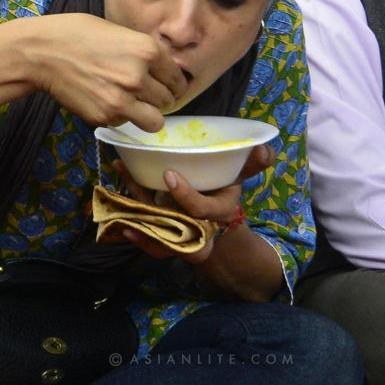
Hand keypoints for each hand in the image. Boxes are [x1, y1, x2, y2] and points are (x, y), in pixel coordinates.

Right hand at [31, 13, 186, 132]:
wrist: (42, 53)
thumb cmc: (76, 33)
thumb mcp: (119, 31)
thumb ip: (143, 51)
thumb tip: (160, 69)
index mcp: (147, 51)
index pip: (178, 78)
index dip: (173, 83)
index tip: (166, 85)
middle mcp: (139, 77)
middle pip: (168, 101)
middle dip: (160, 98)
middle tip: (146, 94)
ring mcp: (123, 100)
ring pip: (155, 122)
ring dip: (147, 115)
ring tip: (135, 106)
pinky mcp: (105, 117)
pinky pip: (125, 124)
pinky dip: (120, 116)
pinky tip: (105, 101)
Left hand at [112, 144, 274, 261]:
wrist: (216, 221)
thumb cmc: (223, 191)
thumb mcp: (238, 177)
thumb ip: (250, 164)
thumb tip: (265, 148)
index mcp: (219, 212)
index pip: (201, 210)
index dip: (186, 196)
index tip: (168, 174)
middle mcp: (198, 228)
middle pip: (174, 230)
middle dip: (153, 211)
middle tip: (134, 182)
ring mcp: (178, 234)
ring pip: (155, 231)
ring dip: (134, 208)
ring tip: (120, 177)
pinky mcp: (162, 234)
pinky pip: (147, 236)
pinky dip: (132, 227)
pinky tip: (119, 209)